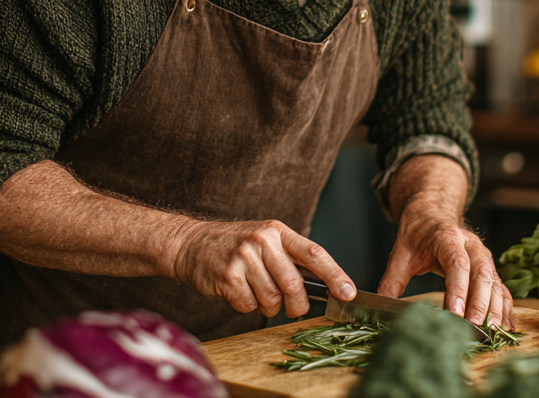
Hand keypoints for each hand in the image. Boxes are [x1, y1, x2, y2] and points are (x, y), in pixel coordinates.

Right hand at [167, 218, 356, 318]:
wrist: (189, 243)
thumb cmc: (233, 245)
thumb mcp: (264, 239)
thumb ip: (289, 258)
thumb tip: (323, 287)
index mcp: (277, 231)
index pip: (314, 252)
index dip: (335, 275)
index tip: (349, 292)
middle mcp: (262, 240)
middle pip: (294, 284)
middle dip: (297, 304)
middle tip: (294, 308)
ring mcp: (243, 258)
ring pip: (272, 299)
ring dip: (268, 306)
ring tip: (256, 292)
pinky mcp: (227, 276)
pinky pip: (250, 305)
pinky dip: (247, 306)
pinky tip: (238, 292)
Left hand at [377, 207, 513, 329]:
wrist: (432, 216)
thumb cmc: (417, 235)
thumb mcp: (401, 253)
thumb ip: (392, 279)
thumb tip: (381, 303)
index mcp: (448, 238)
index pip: (457, 264)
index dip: (457, 289)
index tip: (454, 313)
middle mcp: (472, 246)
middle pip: (482, 274)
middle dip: (480, 302)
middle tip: (474, 326)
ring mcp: (484, 256)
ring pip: (495, 282)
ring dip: (496, 308)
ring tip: (492, 331)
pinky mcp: (490, 268)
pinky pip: (502, 287)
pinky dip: (505, 307)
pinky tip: (506, 326)